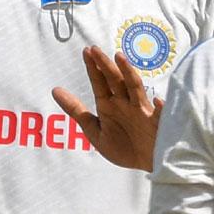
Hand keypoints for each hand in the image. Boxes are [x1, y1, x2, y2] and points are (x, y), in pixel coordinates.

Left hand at [53, 46, 163, 171]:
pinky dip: (159, 107)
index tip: (85, 51)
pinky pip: (159, 114)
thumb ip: (76, 111)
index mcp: (109, 105)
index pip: (99, 83)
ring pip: (134, 87)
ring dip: (128, 73)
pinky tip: (157, 101)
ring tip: (120, 58)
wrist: (148, 163)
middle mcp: (125, 103)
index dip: (93, 68)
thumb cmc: (124, 147)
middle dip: (105, 65)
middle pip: (115, 80)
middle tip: (94, 49)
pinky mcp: (157, 123)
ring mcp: (141, 110)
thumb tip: (55, 90)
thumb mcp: (95, 131)